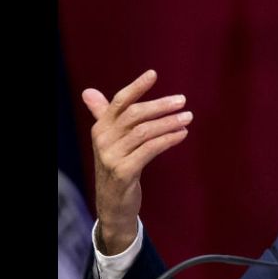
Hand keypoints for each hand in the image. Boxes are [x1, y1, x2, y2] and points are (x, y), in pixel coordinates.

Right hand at [82, 69, 192, 254]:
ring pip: (145, 132)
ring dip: (169, 123)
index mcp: (101, 128)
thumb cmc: (116, 166)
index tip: (153, 74)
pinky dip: (168, 139)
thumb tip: (89, 91)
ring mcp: (112, 157)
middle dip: (160, 105)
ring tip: (188, 118)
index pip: (119, 102)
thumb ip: (102, 115)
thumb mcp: (108, 141)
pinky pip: (150, 150)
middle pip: (135, 114)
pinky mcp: (124, 172)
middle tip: (182, 101)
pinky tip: (181, 134)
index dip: (137, 87)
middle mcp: (104, 140)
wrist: (112, 204)